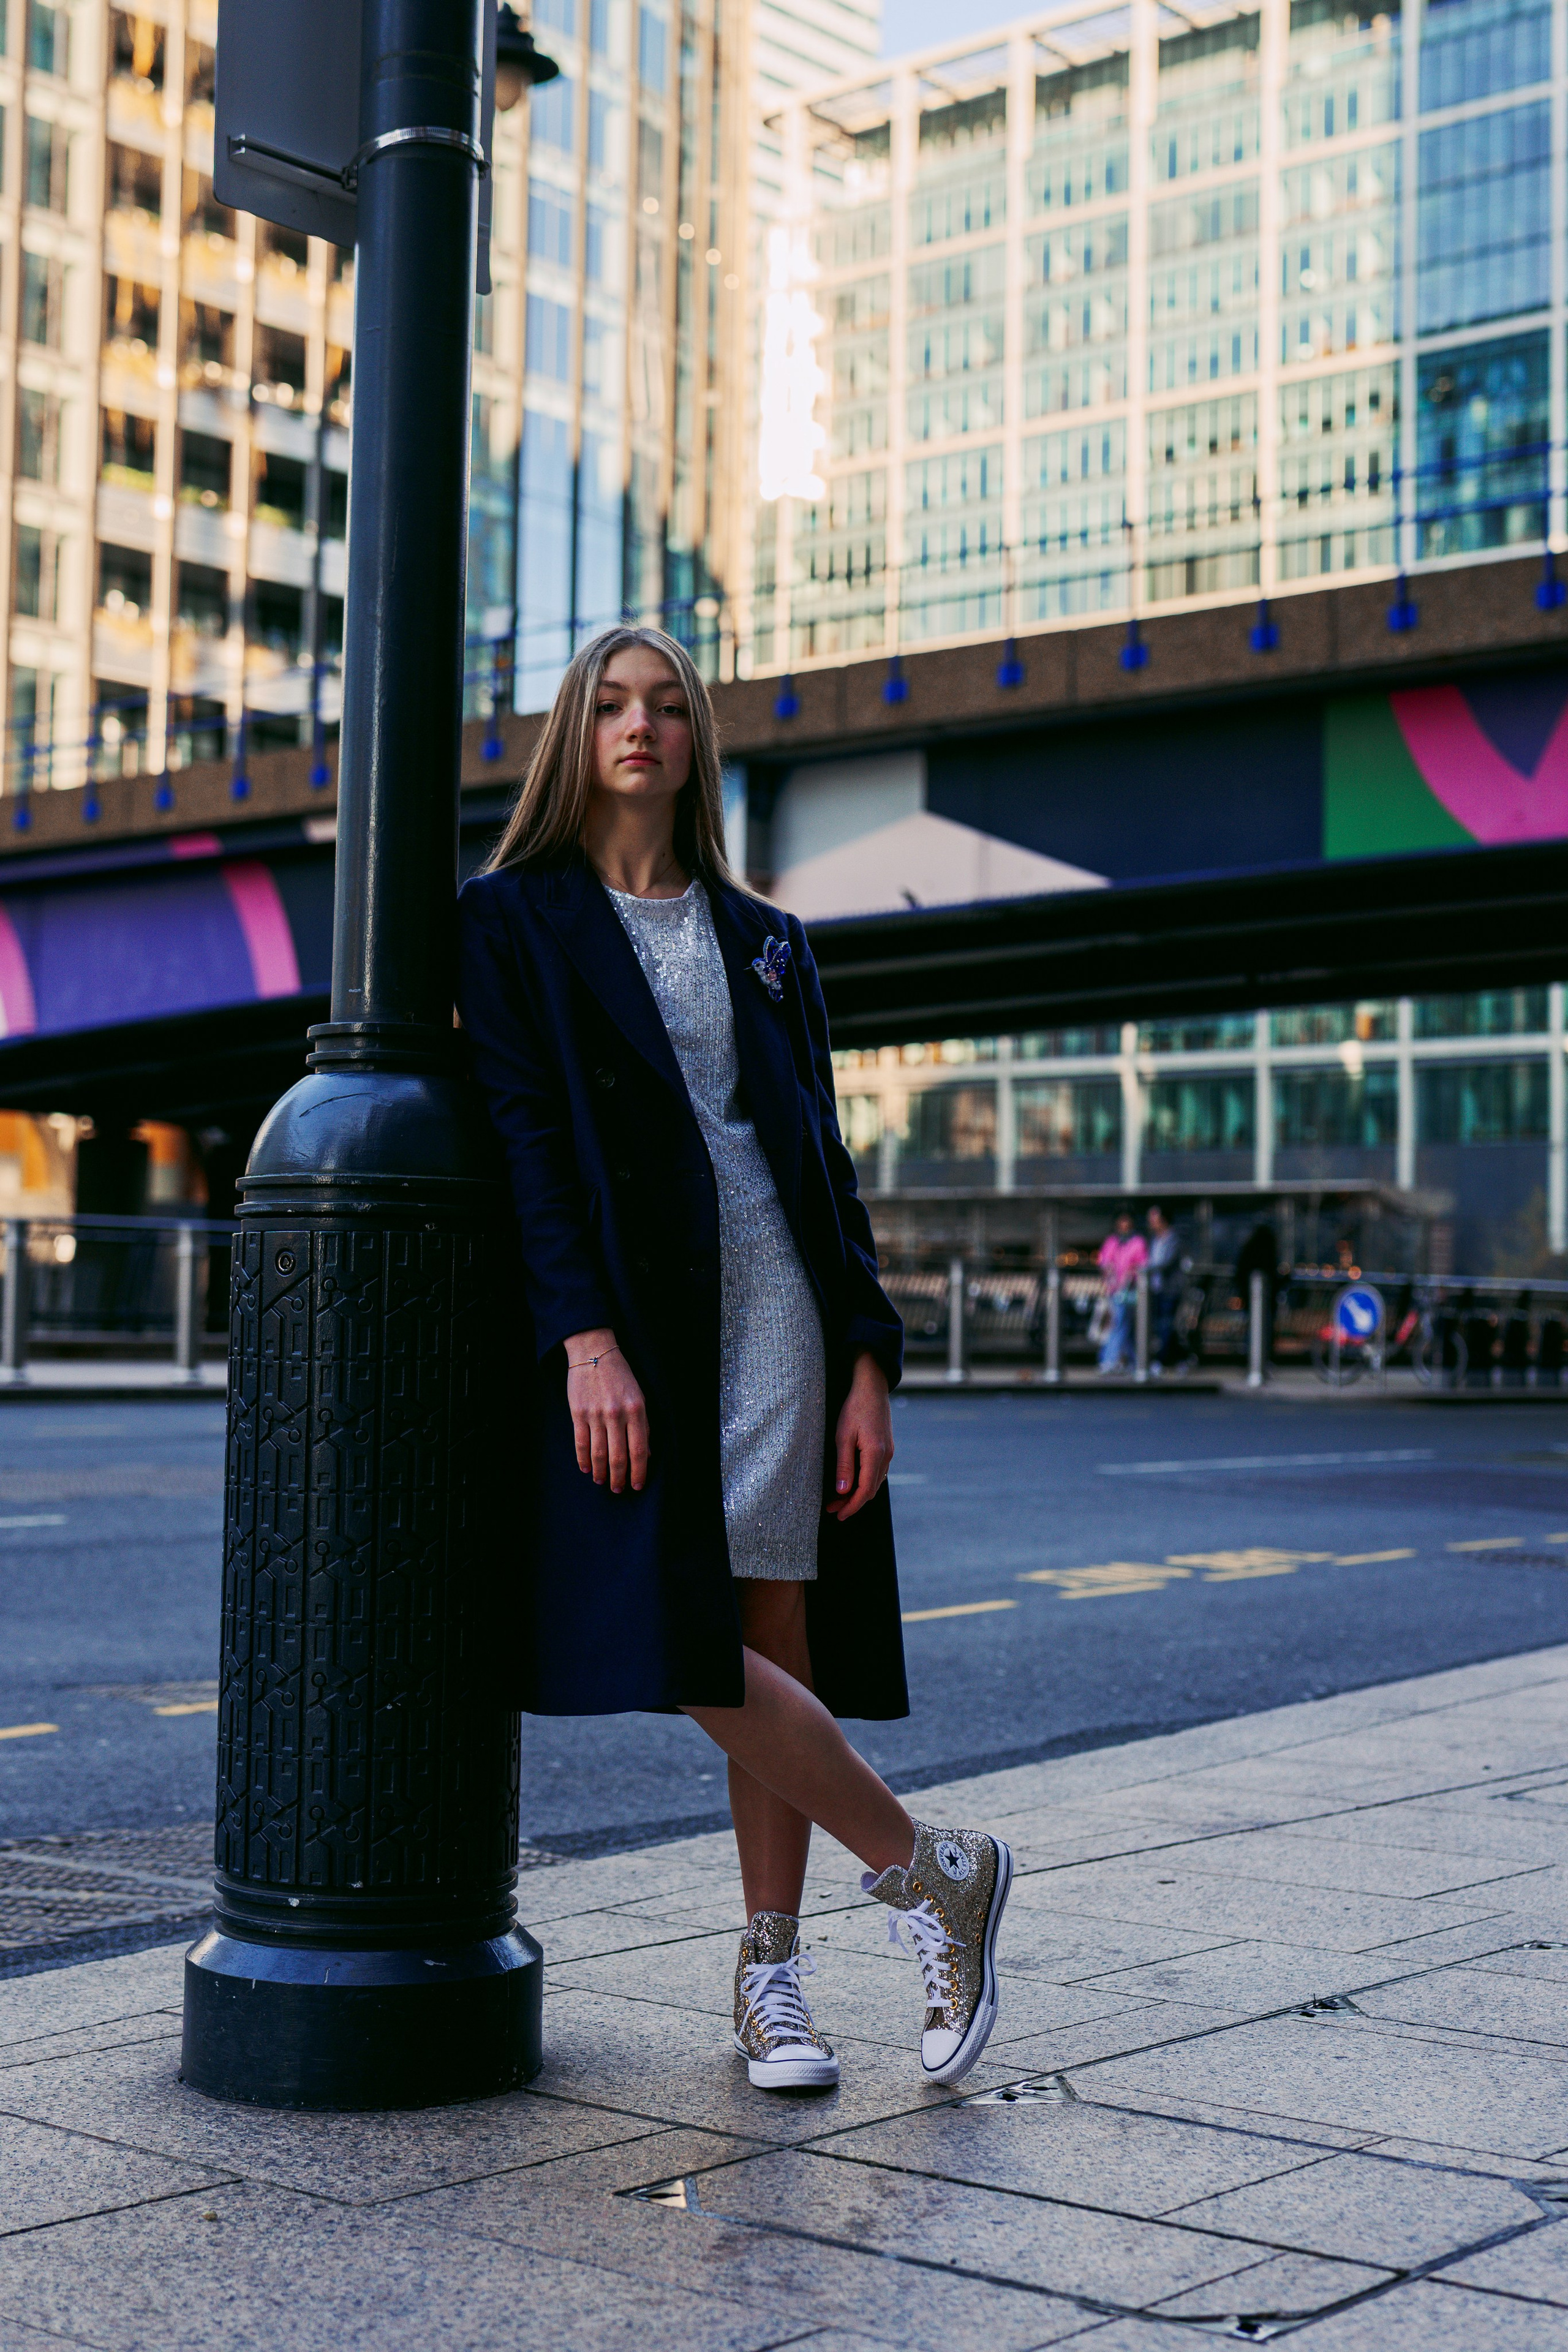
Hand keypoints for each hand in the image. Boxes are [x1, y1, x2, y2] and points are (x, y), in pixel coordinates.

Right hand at [564, 1329, 649, 1493]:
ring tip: (602, 1481)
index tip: (637, 1485)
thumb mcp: (640, 1397)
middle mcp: (617, 1414)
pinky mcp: (578, 1413)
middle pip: (618, 1456)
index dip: (639, 1472)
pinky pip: (581, 1443)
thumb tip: (645, 1455)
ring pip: (598, 1453)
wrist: (594, 1351)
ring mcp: (596, 1415)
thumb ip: (643, 1425)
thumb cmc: (621, 1376)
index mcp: (637, 1410)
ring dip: (601, 1472)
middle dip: (619, 1477)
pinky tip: (586, 1468)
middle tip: (619, 1489)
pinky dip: (583, 1459)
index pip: (639, 1450)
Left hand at [825, 1351, 892, 1521]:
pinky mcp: (886, 1448)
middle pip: (871, 1489)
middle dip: (852, 1502)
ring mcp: (888, 1452)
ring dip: (858, 1493)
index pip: (865, 1490)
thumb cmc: (854, 1409)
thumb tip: (842, 1491)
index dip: (852, 1506)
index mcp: (875, 1454)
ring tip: (838, 1499)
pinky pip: (877, 1472)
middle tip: (832, 1509)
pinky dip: (864, 1482)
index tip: (838, 1515)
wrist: (871, 1388)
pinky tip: (852, 1482)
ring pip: (875, 1482)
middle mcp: (886, 1456)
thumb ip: (844, 1465)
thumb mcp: (843, 1436)